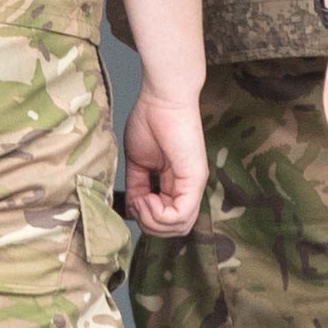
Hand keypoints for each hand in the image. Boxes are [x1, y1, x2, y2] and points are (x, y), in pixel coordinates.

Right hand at [123, 88, 207, 235]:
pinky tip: (147, 198)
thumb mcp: (137, 162)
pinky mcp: (194, 180)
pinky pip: (180, 216)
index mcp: (176, 183)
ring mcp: (194, 185)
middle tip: (137, 204)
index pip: (167, 220)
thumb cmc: (151, 119)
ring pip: (179, 227)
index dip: (145, 218)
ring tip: (142, 200)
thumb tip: (133, 207)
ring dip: (152, 220)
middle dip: (149, 225)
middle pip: (174, 230)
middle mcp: (189, 187)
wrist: (162, 98)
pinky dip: (158, 214)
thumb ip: (137, 186)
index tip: (133, 202)